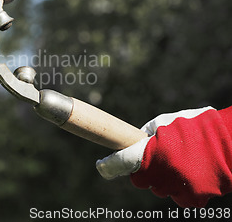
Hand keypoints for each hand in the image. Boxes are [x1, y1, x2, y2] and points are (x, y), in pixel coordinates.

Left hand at [96, 106, 231, 206]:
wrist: (230, 142)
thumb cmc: (196, 128)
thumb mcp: (165, 122)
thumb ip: (146, 134)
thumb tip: (134, 142)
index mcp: (151, 152)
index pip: (122, 162)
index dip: (110, 165)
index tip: (102, 166)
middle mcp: (160, 172)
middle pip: (141, 180)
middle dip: (145, 171)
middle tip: (159, 159)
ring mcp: (176, 187)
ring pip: (159, 189)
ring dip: (165, 179)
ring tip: (182, 162)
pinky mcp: (192, 198)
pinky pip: (178, 197)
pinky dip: (183, 189)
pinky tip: (192, 174)